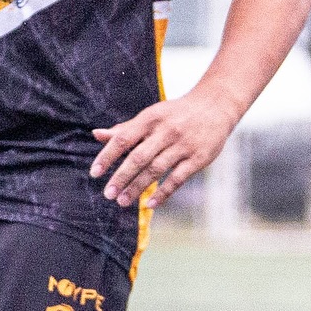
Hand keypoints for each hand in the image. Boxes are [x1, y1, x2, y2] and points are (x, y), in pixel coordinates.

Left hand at [90, 89, 239, 209]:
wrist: (215, 105)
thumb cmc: (175, 114)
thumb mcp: (150, 116)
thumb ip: (125, 129)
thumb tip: (96, 135)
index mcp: (150, 119)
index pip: (123, 138)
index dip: (107, 156)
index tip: (94, 173)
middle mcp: (165, 131)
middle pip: (138, 157)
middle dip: (121, 177)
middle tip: (107, 194)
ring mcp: (183, 145)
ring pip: (156, 170)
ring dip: (138, 187)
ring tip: (122, 201)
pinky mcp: (198, 158)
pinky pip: (178, 178)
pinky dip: (163, 193)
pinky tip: (150, 204)